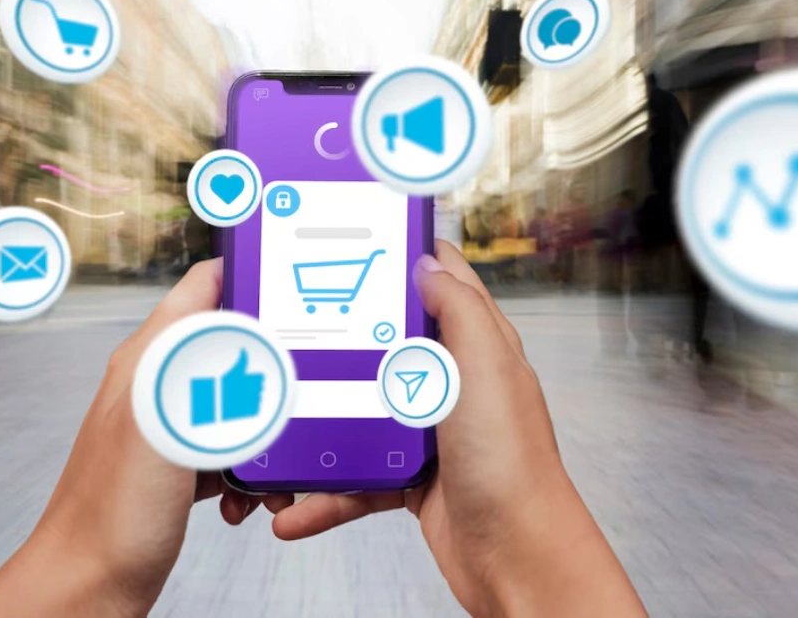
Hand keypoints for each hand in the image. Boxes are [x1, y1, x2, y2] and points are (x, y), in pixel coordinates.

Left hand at [0, 258, 266, 617]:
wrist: (86, 590)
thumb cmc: (109, 520)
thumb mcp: (157, 431)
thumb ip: (189, 370)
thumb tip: (230, 317)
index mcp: (149, 360)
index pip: (204, 286)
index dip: (250, 274)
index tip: (296, 282)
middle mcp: (158, 383)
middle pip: (232, 341)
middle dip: (276, 362)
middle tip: (305, 386)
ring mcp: (169, 423)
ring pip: (239, 398)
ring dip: (268, 424)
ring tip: (275, 461)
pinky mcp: (179, 464)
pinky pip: (231, 445)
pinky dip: (250, 466)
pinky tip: (248, 497)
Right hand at [270, 241, 644, 616]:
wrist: (515, 558)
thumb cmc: (511, 467)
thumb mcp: (487, 369)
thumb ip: (459, 310)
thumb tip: (427, 264)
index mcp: (478, 347)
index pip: (442, 283)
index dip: (405, 257)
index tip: (357, 239)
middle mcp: (455, 384)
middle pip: (388, 344)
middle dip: (342, 336)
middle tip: (294, 321)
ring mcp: (431, 432)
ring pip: (363, 412)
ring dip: (322, 423)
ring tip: (282, 424)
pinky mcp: (411, 478)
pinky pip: (357, 477)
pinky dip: (326, 494)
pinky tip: (296, 508)